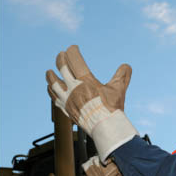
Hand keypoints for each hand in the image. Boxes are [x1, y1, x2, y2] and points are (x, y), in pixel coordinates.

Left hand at [46, 45, 138, 160]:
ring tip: (49, 72)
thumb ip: (123, 75)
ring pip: (53, 84)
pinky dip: (51, 92)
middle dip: (60, 59)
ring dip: (50, 76)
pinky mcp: (66, 110)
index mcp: (85, 81)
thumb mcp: (119, 89)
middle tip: (61, 54)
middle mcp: (73, 88)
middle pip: (61, 69)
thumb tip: (126, 65)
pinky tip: (51, 90)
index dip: (72, 51)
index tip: (73, 48)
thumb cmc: (112, 108)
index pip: (74, 60)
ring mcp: (68, 100)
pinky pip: (54, 98)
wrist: (104, 128)